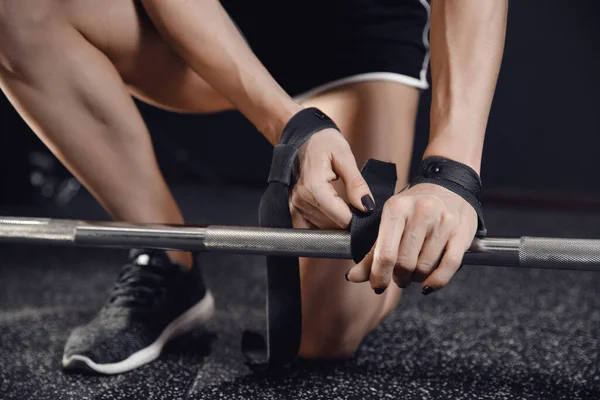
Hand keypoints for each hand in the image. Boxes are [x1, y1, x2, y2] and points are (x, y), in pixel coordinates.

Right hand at [290, 128, 374, 228]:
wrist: (303, 137)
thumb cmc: (323, 142)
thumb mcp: (344, 157)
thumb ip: (356, 184)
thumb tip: (367, 206)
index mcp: (314, 187)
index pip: (340, 217)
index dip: (357, 220)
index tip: (367, 213)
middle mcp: (301, 199)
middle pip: (331, 226)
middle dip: (348, 221)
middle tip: (360, 209)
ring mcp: (294, 205)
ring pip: (321, 228)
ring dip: (336, 223)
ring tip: (347, 209)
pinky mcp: (293, 208)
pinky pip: (308, 227)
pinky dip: (322, 225)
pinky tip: (333, 215)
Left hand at [346, 183, 477, 293]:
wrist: (450, 186)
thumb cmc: (415, 208)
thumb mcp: (390, 221)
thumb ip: (373, 251)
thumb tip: (353, 277)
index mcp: (396, 208)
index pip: (385, 253)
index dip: (379, 276)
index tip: (377, 286)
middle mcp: (421, 212)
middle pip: (404, 263)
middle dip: (399, 278)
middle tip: (399, 278)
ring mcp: (443, 222)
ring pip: (425, 267)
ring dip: (416, 278)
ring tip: (414, 274)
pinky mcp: (462, 232)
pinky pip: (449, 266)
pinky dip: (436, 281)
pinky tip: (429, 284)